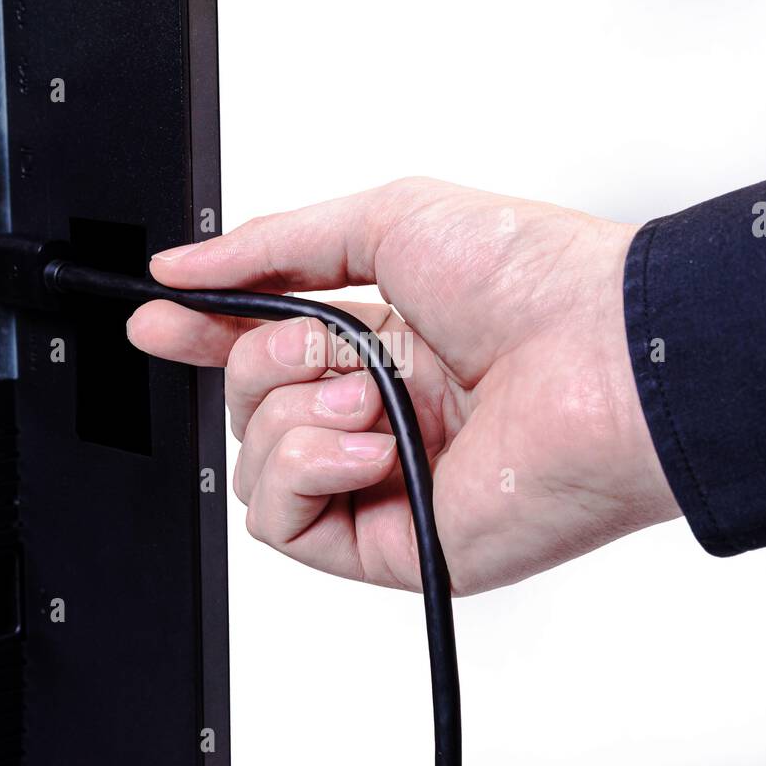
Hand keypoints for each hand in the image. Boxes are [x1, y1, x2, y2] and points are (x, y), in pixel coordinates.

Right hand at [128, 178, 680, 594]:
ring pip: (256, 467)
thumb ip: (275, 246)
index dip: (205, 337)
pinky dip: (304, 473)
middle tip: (325, 350)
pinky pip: (285, 526)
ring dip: (292, 418)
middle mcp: (384, 417)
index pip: (266, 352)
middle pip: (249, 408)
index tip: (159, 319)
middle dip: (260, 365)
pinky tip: (367, 446)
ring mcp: (387, 483)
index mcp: (387, 343)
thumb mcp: (387, 220)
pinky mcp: (392, 545)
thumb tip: (184, 271)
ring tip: (371, 399)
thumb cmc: (533, 280)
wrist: (606, 358)